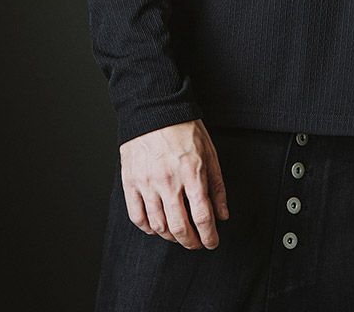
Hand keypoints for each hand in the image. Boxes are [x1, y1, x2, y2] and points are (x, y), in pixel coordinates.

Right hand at [119, 118, 228, 248]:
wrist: (154, 110)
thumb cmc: (183, 128)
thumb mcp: (209, 153)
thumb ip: (217, 185)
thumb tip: (222, 214)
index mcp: (192, 174)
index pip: (202, 217)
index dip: (209, 236)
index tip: (212, 242)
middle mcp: (169, 182)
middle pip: (180, 227)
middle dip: (191, 242)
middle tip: (196, 243)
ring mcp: (148, 183)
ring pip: (158, 226)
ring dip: (170, 237)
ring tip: (178, 235)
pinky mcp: (131, 182)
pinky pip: (137, 216)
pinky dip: (148, 228)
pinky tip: (156, 227)